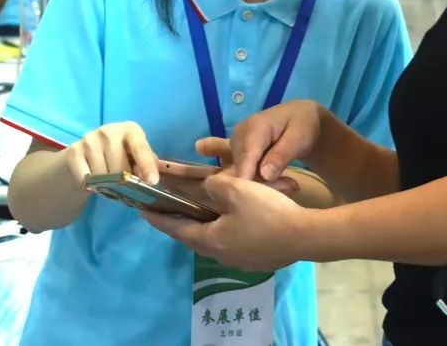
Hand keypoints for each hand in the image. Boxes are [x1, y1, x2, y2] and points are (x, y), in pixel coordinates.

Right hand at [62, 121, 159, 189]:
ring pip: (103, 176)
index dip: (147, 165)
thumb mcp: (134, 155)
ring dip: (106, 186)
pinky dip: (91, 186)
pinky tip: (94, 181)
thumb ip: (145, 163)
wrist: (85, 154)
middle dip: (124, 183)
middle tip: (123, 186)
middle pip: (120, 168)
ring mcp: (90, 139)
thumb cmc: (118, 155)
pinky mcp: (74, 151)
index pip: (140, 148)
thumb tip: (150, 178)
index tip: (152, 181)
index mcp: (130, 130)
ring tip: (108, 182)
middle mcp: (109, 131)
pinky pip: (86, 179)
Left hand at [142, 170, 312, 271]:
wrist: (304, 235)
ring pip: (215, 240)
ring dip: (205, 226)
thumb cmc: (266, 212)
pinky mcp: (257, 259)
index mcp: (210, 239)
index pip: (175, 227)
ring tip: (201, 212)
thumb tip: (208, 188)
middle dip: (180, 222)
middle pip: (193, 236)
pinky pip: (233, 242)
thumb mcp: (237, 189)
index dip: (158, 217)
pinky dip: (225, 229)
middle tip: (169, 208)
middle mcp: (221, 254)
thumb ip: (215, 186)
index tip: (141, 210)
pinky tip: (235, 219)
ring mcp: (240, 260)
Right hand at [214, 100, 324, 182]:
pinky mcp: (236, 154)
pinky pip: (243, 173)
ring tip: (290, 183)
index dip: (251, 182)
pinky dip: (260, 181)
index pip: (245, 159)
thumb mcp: (300, 137)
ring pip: (242, 175)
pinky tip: (279, 180)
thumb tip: (264, 175)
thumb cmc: (303, 124)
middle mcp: (238, 135)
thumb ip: (282, 155)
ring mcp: (235, 145)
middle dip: (264, 185)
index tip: (269, 198)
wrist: (300, 116)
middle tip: (292, 186)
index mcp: (254, 127)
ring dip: (265, 185)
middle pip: (242, 170)